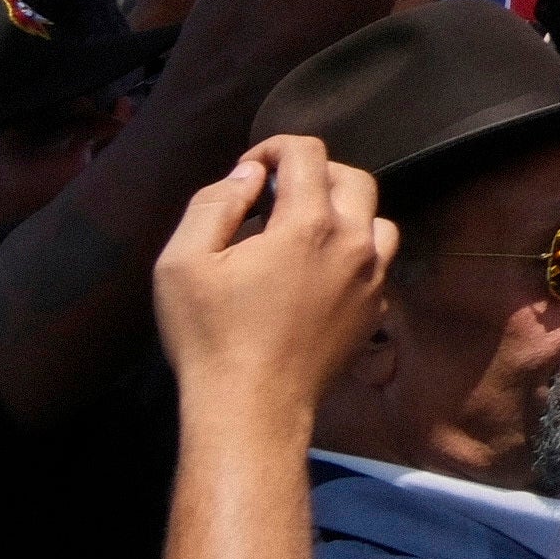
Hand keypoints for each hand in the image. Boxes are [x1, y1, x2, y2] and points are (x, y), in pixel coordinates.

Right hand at [153, 138, 390, 426]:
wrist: (251, 409)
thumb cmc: (210, 337)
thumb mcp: (183, 262)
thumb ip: (215, 203)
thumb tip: (249, 175)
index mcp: (311, 224)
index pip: (309, 153)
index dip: (275, 148)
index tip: (249, 171)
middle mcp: (355, 244)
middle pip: (352, 177)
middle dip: (313, 173)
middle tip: (273, 196)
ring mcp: (373, 278)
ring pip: (375, 219)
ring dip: (341, 212)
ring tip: (299, 231)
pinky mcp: (375, 310)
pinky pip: (376, 262)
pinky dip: (352, 252)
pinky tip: (315, 272)